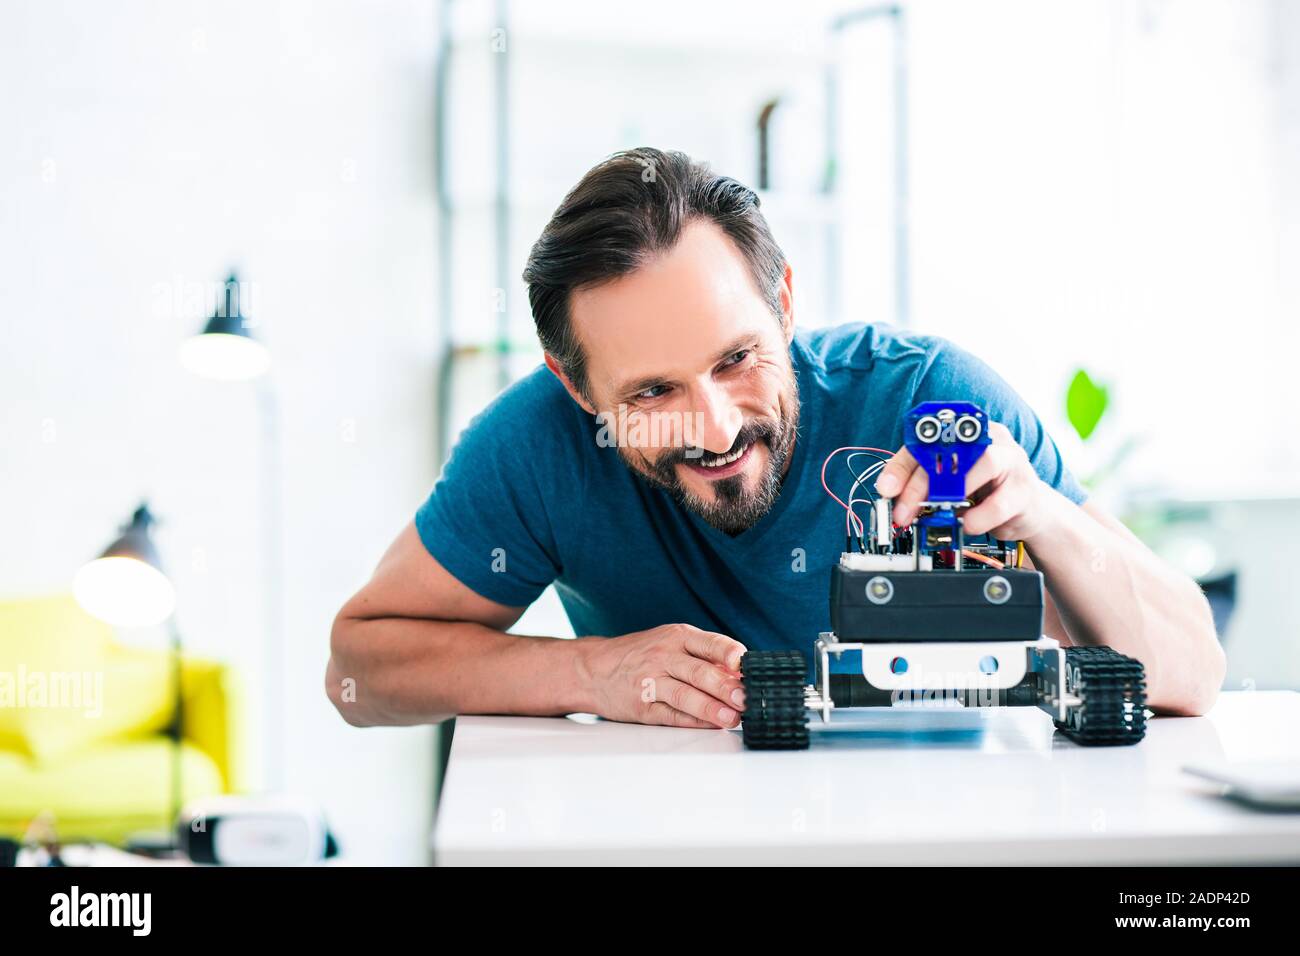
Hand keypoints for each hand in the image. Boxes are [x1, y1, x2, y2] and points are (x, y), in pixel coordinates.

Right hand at [581, 624, 746, 728]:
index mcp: (677, 637)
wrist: (593, 668)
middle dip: (724, 686)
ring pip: (684, 695)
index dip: (728, 652)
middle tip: (745, 698)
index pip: (709, 642)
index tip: (744, 663)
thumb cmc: (642, 654)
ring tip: (731, 717)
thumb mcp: (671, 643)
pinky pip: (670, 715)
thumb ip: (705, 657)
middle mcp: (663, 656)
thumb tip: (743, 677)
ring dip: (710, 708)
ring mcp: (650, 682)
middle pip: (698, 671)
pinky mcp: (641, 707)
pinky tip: (709, 724)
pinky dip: (692, 721)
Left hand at [873, 420, 1062, 541]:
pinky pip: (999, 502)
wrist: (1028, 509)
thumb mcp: (950, 485)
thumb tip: (895, 501)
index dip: (902, 466)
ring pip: (984, 464)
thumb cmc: (985, 491)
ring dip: (955, 494)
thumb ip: (925, 486)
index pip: (926, 442)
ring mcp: (1012, 459)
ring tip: (939, 515)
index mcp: (964, 433)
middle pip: (950, 453)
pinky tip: (969, 524)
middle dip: (919, 487)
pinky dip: (979, 518)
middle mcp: (989, 438)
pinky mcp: (1025, 487)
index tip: (886, 489)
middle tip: (903, 514)